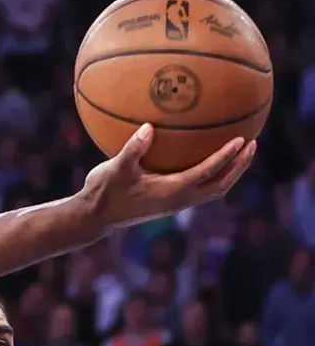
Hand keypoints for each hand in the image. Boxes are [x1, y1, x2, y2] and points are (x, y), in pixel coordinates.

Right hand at [79, 123, 255, 230]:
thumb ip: (133, 148)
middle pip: (221, 186)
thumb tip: (150, 127)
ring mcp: (175, 204)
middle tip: (252, 145)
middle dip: (239, 167)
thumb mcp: (115, 169)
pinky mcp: (169, 204)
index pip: (207, 172)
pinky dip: (211, 175)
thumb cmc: (103, 192)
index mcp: (171, 191)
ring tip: (239, 153)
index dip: (226, 156)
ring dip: (229, 173)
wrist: (94, 218)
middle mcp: (179, 200)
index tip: (241, 140)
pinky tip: (206, 160)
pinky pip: (200, 189)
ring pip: (213, 190)